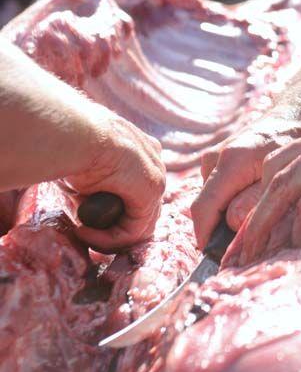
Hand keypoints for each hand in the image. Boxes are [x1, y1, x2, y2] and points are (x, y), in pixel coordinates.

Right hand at [67, 113, 164, 251]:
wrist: (78, 133)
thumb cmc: (74, 143)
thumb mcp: (89, 164)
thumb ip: (97, 181)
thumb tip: (87, 200)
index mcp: (143, 152)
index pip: (138, 192)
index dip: (116, 213)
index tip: (88, 220)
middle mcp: (155, 164)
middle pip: (141, 210)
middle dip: (115, 228)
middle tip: (88, 234)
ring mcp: (155, 179)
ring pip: (138, 224)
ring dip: (109, 236)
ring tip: (82, 233)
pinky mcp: (149, 194)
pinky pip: (133, 230)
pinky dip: (108, 238)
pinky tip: (85, 232)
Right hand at [192, 115, 300, 248]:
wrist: (290, 117)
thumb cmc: (293, 144)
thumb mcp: (283, 176)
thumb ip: (256, 201)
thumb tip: (231, 225)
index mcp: (230, 161)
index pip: (203, 208)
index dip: (205, 237)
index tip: (216, 258)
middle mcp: (214, 158)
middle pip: (204, 205)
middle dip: (217, 229)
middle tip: (242, 245)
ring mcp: (212, 158)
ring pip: (210, 199)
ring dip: (224, 214)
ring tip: (252, 219)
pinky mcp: (215, 160)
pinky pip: (215, 190)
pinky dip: (227, 202)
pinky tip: (249, 201)